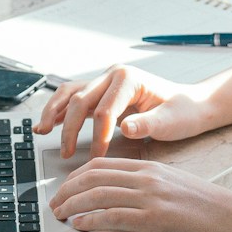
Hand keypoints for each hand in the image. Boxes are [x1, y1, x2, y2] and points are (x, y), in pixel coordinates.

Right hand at [33, 65, 215, 158]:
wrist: (191, 105)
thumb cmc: (183, 112)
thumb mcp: (171, 121)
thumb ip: (148, 124)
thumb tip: (125, 128)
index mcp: (129, 79)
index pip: (105, 109)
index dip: (98, 135)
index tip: (97, 156)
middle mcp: (113, 76)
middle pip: (80, 99)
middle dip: (69, 128)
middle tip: (66, 153)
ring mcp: (105, 82)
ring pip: (70, 94)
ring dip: (54, 113)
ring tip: (41, 131)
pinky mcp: (101, 92)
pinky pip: (73, 98)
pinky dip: (58, 110)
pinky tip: (46, 125)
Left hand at [49, 156, 231, 231]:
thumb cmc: (209, 211)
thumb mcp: (173, 192)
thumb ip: (146, 194)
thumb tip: (117, 210)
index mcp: (151, 168)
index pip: (102, 165)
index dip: (75, 177)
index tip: (64, 189)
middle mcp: (148, 177)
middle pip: (93, 176)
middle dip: (66, 190)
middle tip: (54, 204)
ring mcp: (151, 196)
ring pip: (98, 194)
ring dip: (72, 205)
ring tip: (60, 215)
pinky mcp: (155, 218)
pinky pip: (112, 215)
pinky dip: (90, 220)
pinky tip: (80, 225)